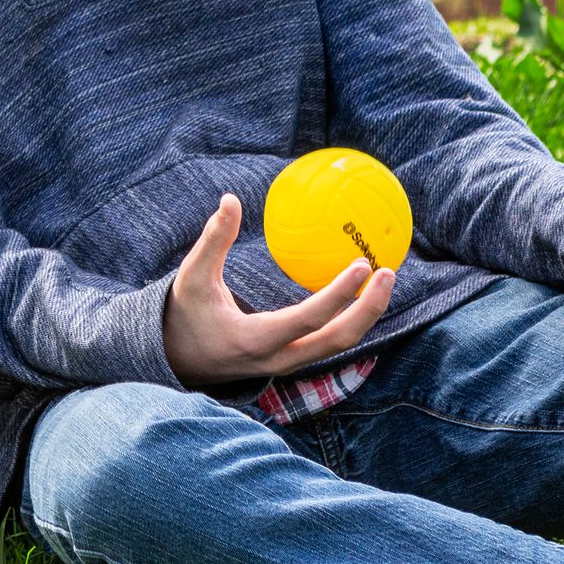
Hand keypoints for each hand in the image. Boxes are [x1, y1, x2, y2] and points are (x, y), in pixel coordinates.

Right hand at [162, 193, 395, 385]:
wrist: (176, 361)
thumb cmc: (184, 315)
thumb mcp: (192, 277)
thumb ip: (214, 240)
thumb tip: (231, 199)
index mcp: (256, 340)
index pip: (309, 320)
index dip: (339, 295)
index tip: (362, 265)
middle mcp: (279, 359)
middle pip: (338, 341)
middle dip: (368, 309)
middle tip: (387, 272)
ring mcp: (288, 364)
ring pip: (339, 346)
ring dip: (365, 315)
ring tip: (383, 279)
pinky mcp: (291, 360)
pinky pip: (329, 341)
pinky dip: (350, 318)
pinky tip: (360, 292)